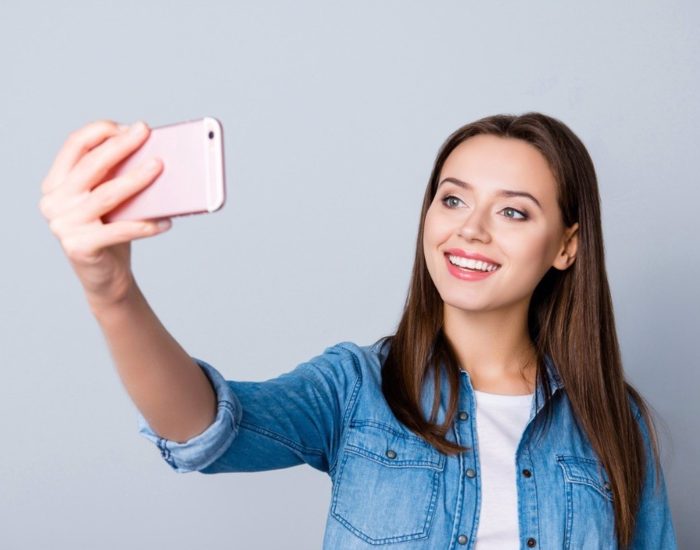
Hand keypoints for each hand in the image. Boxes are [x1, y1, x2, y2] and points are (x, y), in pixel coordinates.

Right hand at [39, 119, 170, 308]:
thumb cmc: (111, 230)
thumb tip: (152, 153)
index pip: (74, 145)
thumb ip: (118, 176)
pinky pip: (120, 230)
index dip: (102, 131)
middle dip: (121, 145)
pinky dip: (146, 225)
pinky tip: (167, 220)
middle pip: (91, 165)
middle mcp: (53, 201)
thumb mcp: (111, 199)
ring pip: (107, 195)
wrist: (106, 277)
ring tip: (160, 167)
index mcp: (56, 183)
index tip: (131, 126)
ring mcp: (63, 225)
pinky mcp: (79, 247)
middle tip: (145, 132)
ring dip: (136, 178)